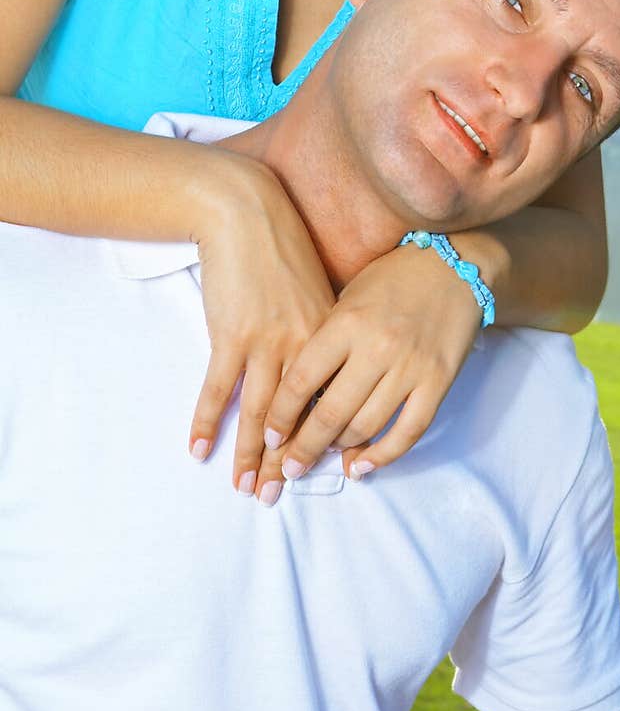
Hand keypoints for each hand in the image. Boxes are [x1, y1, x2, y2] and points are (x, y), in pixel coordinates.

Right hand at [188, 158, 335, 492]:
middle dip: (285, 462)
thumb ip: (324, 331)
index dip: (321, 440)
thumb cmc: (280, 248)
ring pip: (259, 412)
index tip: (318, 470)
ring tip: (244, 487)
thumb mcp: (316, 289)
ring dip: (249, 454)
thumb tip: (329, 371)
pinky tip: (199, 449)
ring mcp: (267, 342)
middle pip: (297, 417)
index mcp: (330, 335)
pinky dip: (206, 421)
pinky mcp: (231, 335)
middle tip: (276, 497)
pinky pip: (219, 389)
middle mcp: (304, 344)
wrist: (245, 212)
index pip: (330, 400)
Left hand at [254, 243, 482, 499]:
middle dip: (304, 447)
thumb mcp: (348, 298)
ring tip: (325, 457)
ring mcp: (411, 366)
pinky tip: (362, 466)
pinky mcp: (438, 381)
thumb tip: (301, 395)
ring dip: (340, 450)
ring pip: (366, 425)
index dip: (281, 415)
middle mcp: (376, 347)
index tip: (270, 435)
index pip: (302, 380)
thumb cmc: (392, 278)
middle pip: (330, 413)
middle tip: (289, 468)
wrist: (455, 264)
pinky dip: (383, 456)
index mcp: (346, 323)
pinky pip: (409, 431)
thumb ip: (326, 342)